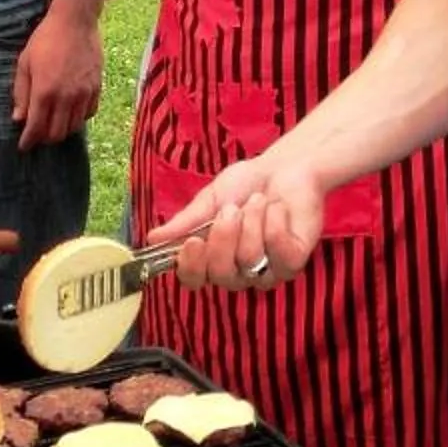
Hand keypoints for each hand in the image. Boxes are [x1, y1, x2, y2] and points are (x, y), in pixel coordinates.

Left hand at [11, 0, 103, 149]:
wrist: (75, 22)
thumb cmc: (45, 40)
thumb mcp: (24, 64)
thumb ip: (21, 94)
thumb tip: (18, 119)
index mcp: (44, 91)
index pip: (36, 128)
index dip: (28, 141)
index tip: (24, 146)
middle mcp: (65, 97)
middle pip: (56, 133)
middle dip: (44, 139)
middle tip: (38, 135)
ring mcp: (83, 93)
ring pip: (74, 127)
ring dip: (62, 130)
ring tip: (53, 124)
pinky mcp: (96, 87)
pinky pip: (89, 114)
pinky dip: (78, 119)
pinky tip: (70, 113)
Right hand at [145, 157, 325, 292]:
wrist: (285, 167)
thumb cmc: (246, 184)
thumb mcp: (210, 200)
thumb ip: (185, 222)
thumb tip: (153, 238)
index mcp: (213, 258)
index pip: (194, 279)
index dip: (191, 266)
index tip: (192, 241)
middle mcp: (239, 271)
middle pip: (221, 276)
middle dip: (224, 238)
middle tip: (231, 209)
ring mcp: (268, 270)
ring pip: (249, 260)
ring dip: (252, 222)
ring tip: (259, 200)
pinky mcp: (294, 261)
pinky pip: (278, 252)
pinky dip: (274, 222)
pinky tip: (277, 209)